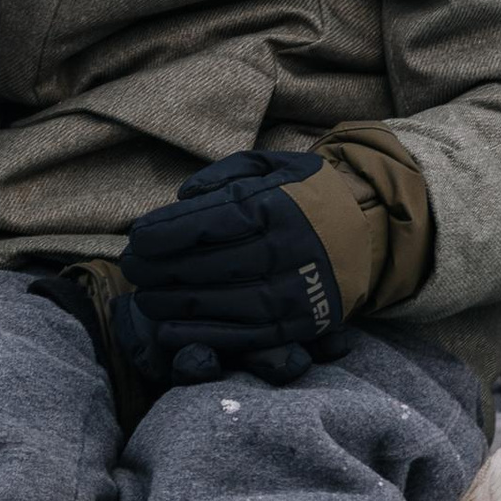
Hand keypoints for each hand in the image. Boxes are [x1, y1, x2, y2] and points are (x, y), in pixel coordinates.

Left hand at [115, 147, 347, 385]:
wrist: (370, 231)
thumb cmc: (306, 195)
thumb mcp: (274, 165)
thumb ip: (227, 173)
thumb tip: (183, 196)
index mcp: (280, 206)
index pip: (215, 220)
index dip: (169, 231)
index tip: (136, 237)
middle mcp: (289, 250)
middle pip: (214, 263)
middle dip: (162, 267)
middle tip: (130, 268)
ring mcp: (297, 291)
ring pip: (226, 302)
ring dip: (177, 303)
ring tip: (145, 298)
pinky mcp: (301, 324)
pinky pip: (246, 336)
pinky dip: (204, 336)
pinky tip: (169, 330)